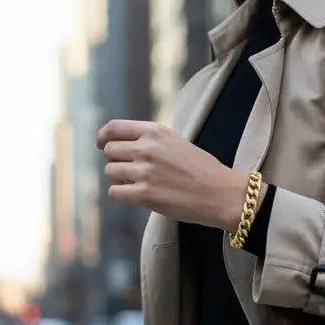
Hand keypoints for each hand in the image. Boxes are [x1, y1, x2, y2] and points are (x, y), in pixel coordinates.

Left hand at [97, 119, 249, 231]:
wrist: (221, 193)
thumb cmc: (203, 170)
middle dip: (117, 161)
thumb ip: (151, 141)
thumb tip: (122, 147)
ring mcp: (145, 171)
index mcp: (155, 131)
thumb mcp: (177, 143)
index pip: (114, 128)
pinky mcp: (145, 194)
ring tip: (139, 184)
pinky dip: (122, 195)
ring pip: (110, 172)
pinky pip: (115, 192)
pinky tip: (137, 196)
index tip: (102, 145)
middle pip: (110, 151)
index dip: (103, 137)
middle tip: (131, 172)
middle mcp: (147, 148)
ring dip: (120, 179)